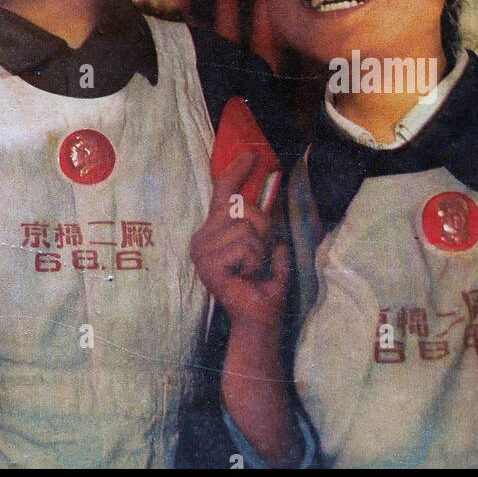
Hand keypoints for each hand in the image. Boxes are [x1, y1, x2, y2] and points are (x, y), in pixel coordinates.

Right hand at [190, 151, 287, 329]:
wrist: (257, 320)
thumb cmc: (263, 287)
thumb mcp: (271, 251)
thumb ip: (270, 229)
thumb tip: (275, 203)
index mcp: (214, 232)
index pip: (222, 193)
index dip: (236, 172)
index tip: (250, 156)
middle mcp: (202, 238)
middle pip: (243, 209)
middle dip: (263, 230)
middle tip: (260, 257)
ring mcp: (202, 251)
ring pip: (246, 229)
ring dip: (260, 251)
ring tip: (252, 270)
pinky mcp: (208, 264)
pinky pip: (245, 246)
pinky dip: (255, 262)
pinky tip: (246, 277)